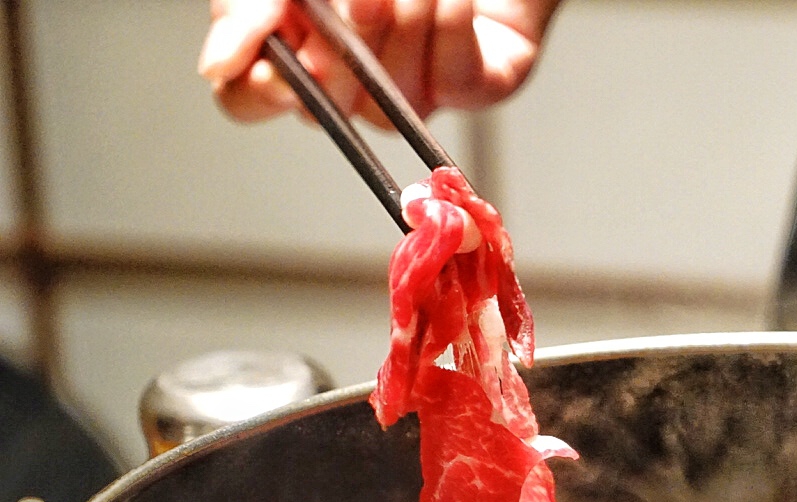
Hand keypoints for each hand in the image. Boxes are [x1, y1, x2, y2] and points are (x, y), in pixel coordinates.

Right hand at [198, 0, 559, 124]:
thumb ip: (249, 6)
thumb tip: (219, 68)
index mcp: (297, 49)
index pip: (250, 99)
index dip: (259, 92)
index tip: (278, 71)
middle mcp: (353, 83)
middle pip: (328, 98)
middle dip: (342, 33)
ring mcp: (416, 91)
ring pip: (393, 88)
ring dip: (401, 15)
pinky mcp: (480, 86)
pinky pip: (455, 75)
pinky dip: (448, 23)